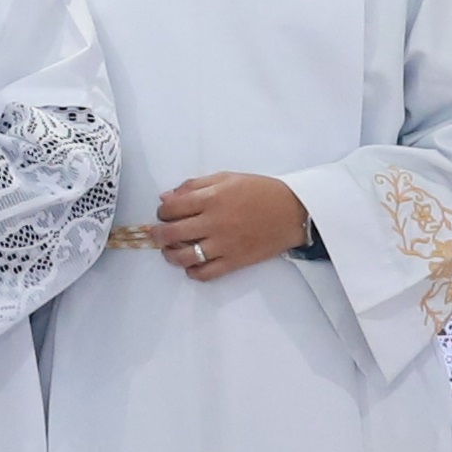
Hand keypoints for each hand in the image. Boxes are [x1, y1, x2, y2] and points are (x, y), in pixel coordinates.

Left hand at [147, 172, 312, 277]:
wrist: (293, 211)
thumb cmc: (260, 191)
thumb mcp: (227, 178)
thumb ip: (195, 185)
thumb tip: (166, 197)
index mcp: (212, 198)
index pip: (171, 208)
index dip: (162, 211)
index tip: (165, 213)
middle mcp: (214, 223)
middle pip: (171, 234)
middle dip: (158, 234)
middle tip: (159, 234)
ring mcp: (224, 245)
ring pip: (184, 257)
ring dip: (170, 256)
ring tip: (171, 251)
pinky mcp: (234, 262)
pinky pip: (205, 273)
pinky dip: (193, 272)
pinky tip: (192, 265)